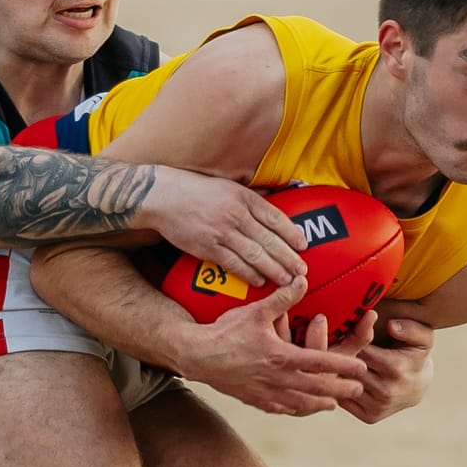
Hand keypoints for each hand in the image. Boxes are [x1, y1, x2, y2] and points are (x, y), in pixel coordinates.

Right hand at [141, 168, 305, 288]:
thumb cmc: (195, 190)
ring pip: (255, 255)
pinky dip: (249, 274)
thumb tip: (274, 195)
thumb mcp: (227, 185)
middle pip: (270, 239)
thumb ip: (250, 195)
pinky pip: (233, 264)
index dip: (292, 233)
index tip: (304, 245)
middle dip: (289, 257)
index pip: (275, 217)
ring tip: (287, 280)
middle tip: (302, 271)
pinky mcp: (207, 247)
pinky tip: (260, 281)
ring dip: (274, 270)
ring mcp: (222, 232)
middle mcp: (236, 214)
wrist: (163, 197)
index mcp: (243, 197)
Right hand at [173, 277, 368, 416]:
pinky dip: (294, 410)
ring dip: (319, 404)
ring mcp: (265, 392)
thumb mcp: (256, 311)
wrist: (196, 355)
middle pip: (317, 389)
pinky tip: (299, 409)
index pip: (322, 363)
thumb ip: (282, 298)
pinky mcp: (253, 399)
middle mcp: (277, 379)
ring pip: (300, 403)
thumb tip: (302, 279)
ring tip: (333, 404)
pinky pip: (279, 409)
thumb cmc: (225, 331)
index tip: (362, 368)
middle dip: (340, 389)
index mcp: (282, 357)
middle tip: (357, 389)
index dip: (344, 366)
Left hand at [339, 316, 434, 424]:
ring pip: (344, 385)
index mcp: (396, 368)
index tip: (342, 332)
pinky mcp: (369, 417)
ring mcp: (377, 407)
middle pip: (349, 369)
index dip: (349, 340)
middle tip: (329, 344)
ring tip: (329, 359)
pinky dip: (337, 388)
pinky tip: (335, 376)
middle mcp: (386, 391)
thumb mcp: (422, 338)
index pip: (361, 350)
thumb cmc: (415, 355)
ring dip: (334, 372)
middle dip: (338, 356)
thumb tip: (391, 326)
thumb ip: (410, 329)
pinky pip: (344, 399)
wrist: (418, 387)